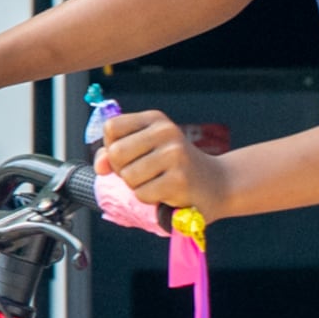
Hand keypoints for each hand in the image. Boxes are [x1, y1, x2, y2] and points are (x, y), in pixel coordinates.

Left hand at [99, 109, 229, 219]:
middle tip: (145, 173)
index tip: (130, 155)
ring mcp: (174, 154)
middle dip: (123, 169)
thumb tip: (100, 165)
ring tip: (158, 181)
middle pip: (116, 153)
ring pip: (128, 176)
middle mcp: (166, 132)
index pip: (111, 127)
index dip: (112, 147)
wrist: (218, 184)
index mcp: (155, 119)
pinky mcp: (179, 179)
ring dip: (137, 186)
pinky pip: (142, 193)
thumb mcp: (146, 149)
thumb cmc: (176, 167)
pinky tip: (167, 192)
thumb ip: (114, 153)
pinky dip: (149, 198)